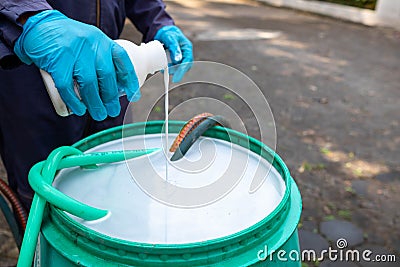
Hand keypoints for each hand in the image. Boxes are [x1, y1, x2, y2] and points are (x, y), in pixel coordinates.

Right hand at [14, 10, 138, 120]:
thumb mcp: (91, 42)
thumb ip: (102, 58)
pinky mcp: (57, 61)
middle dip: (111, 97)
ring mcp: (73, 52)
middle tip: (112, 111)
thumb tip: (118, 86)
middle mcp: (91, 44)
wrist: (40, 25)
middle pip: (106, 75)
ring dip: (95, 103)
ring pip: (89, 83)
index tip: (133, 95)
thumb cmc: (68, 39)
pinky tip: (79, 110)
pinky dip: (74, 101)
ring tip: (99, 114)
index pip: (122, 60)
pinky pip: (67, 86)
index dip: (130, 80)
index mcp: (102, 40)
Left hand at [154, 25, 192, 82]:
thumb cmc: (168, 33)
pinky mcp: (174, 60)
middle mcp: (185, 54)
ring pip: (178, 68)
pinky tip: (162, 67)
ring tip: (162, 69)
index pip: (187, 62)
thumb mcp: (170, 38)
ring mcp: (180, 57)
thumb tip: (178, 59)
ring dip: (170, 70)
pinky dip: (167, 68)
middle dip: (175, 72)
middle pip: (183, 67)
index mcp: (187, 48)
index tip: (176, 78)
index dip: (182, 71)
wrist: (162, 32)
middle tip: (166, 72)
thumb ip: (174, 47)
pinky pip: (172, 66)